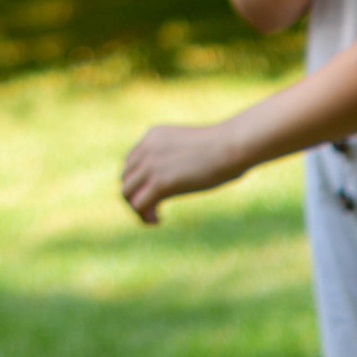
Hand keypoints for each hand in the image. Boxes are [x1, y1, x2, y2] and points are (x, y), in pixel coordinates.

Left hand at [121, 119, 248, 223]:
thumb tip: (182, 174)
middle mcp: (146, 148)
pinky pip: (139, 205)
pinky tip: (158, 221)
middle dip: (136, 195)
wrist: (231, 145)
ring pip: (127, 193)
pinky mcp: (159, 183)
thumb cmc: (224, 147)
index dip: (139, 181)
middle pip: (126, 178)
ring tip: (154, 216)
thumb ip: (179, 157)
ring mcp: (150, 165)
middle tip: (153, 208)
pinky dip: (144, 217)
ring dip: (138, 208)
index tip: (154, 193)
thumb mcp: (193, 147)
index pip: (131, 162)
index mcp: (153, 135)